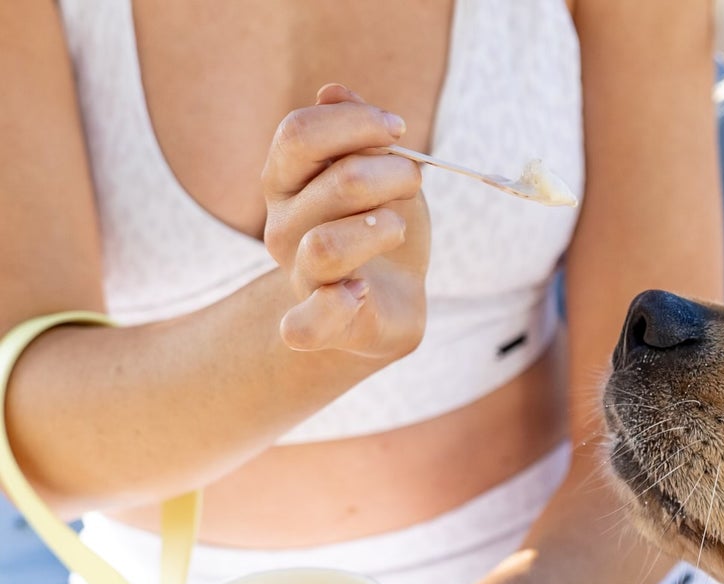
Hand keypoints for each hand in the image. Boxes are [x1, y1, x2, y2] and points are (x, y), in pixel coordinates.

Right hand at [262, 83, 430, 359]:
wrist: (391, 302)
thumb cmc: (381, 231)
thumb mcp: (380, 173)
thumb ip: (358, 135)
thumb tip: (333, 91)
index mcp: (286, 182)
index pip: (298, 134)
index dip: (355, 123)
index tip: (398, 129)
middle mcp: (281, 227)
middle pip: (334, 181)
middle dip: (391, 173)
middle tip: (414, 180)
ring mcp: (298, 276)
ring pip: (325, 245)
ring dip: (380, 228)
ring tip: (397, 228)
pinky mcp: (321, 324)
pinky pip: (302, 325)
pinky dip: (332, 308)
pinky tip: (360, 291)